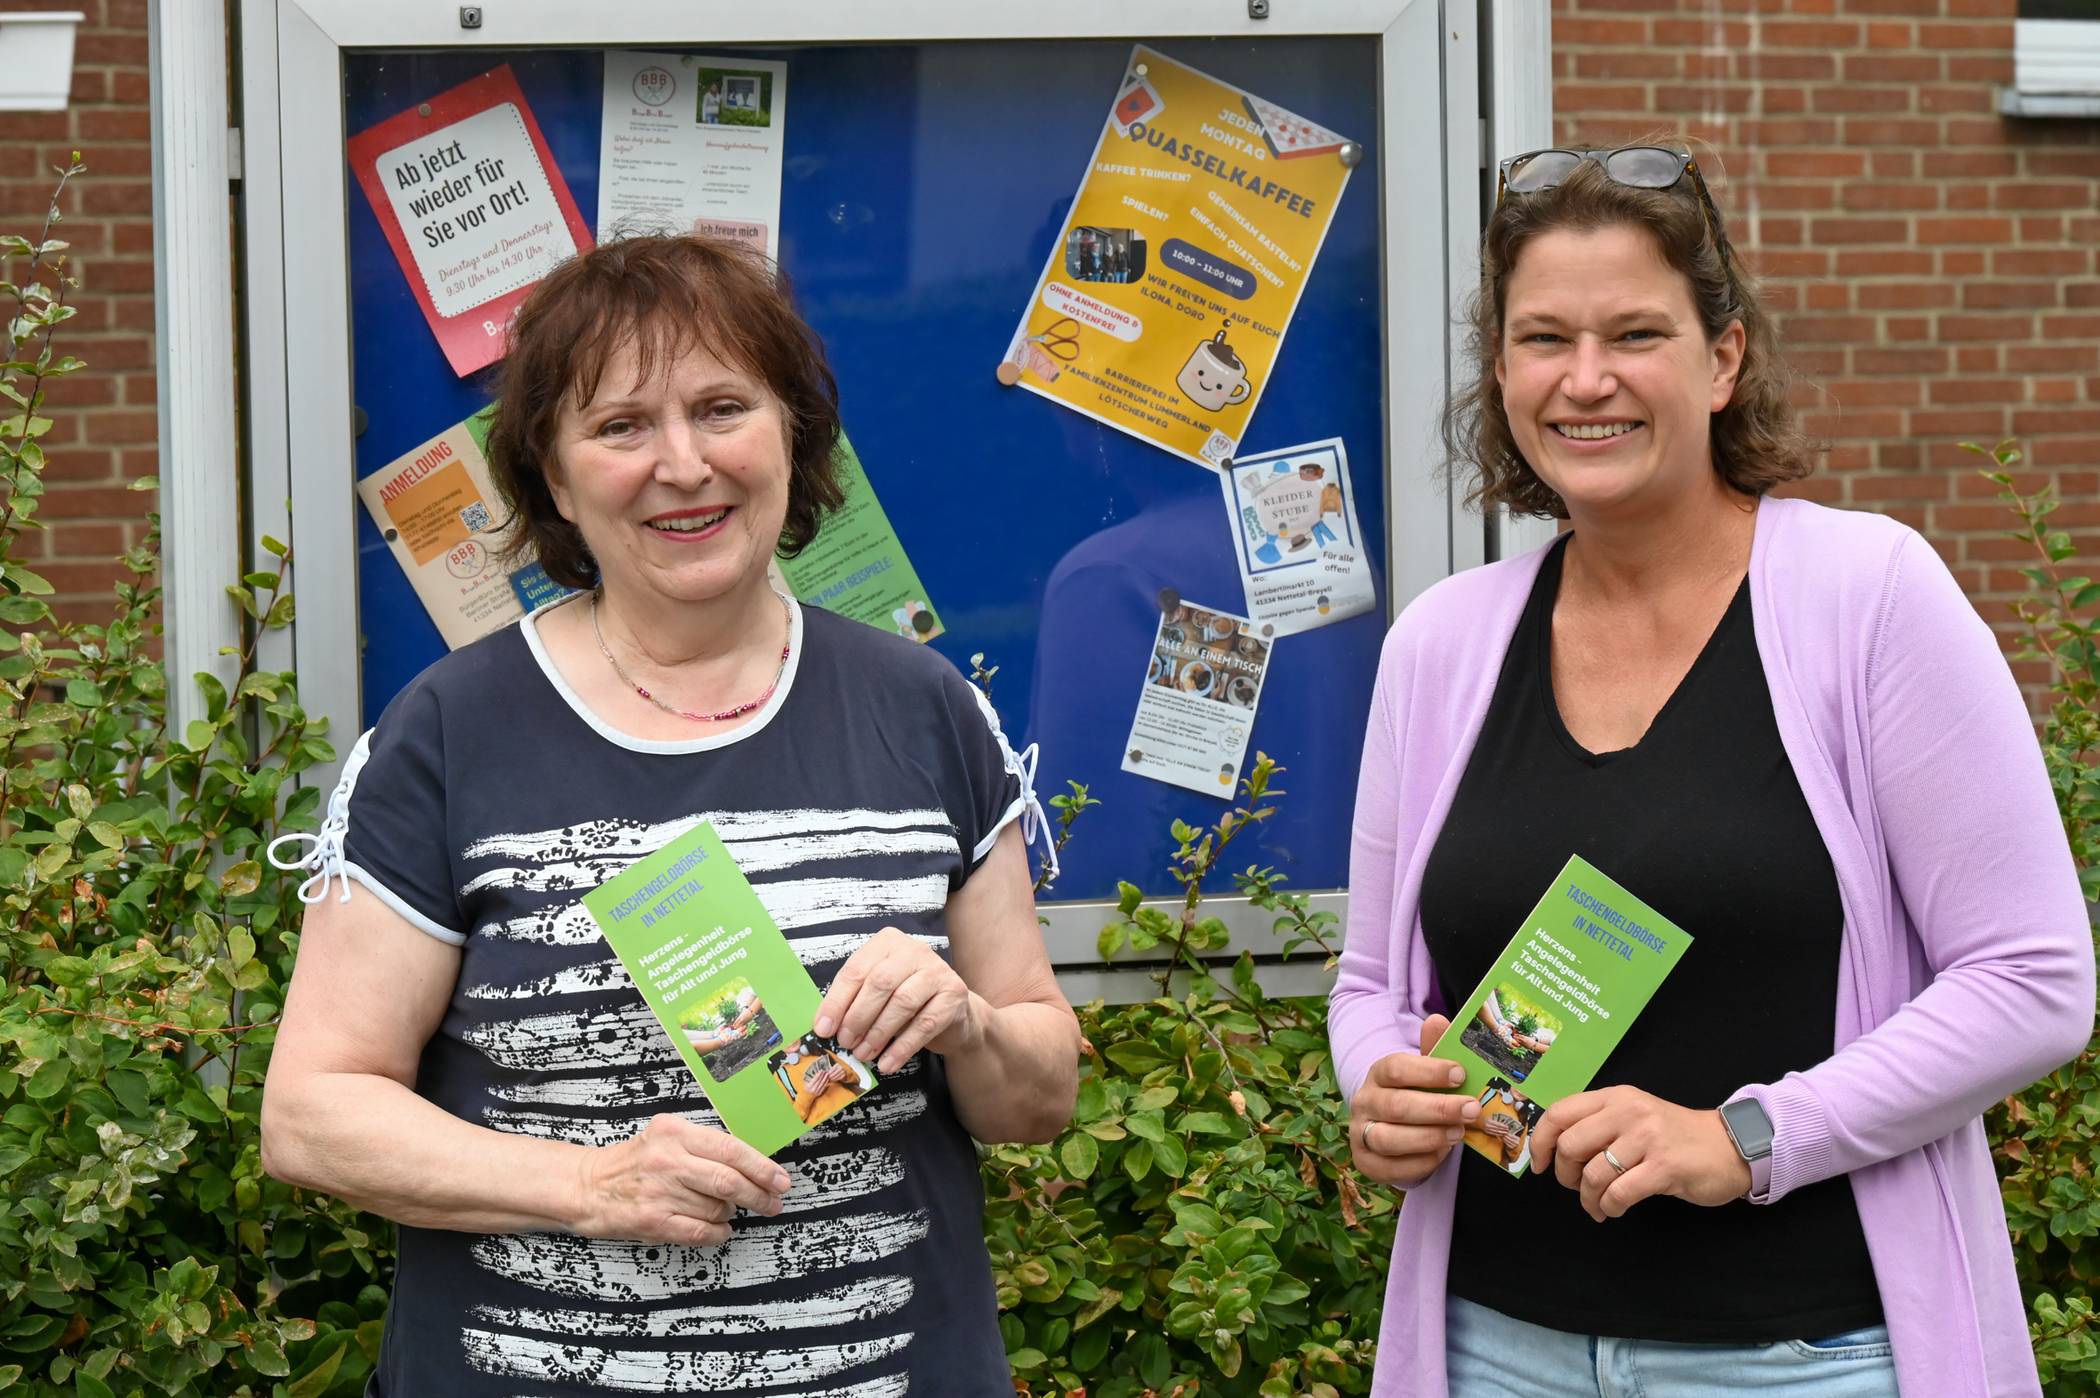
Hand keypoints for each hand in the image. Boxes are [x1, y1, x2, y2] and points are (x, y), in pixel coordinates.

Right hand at [571, 1114, 790, 1244]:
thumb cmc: (635, 1162)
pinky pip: (700, 1231)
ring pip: (717, 1208)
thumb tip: (755, 1165)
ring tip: (727, 1211)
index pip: (731, 1149)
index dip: (762, 1167)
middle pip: (729, 1181)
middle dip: (759, 1195)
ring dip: (731, 1213)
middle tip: (774, 1204)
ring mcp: (659, 1192)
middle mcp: (668, 1160)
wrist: (587, 1186)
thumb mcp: (667, 1137)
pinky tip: (720, 1229)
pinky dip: (718, 1233)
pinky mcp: (652, 1221)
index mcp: (675, 1132)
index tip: (781, 1180)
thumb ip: (705, 1146)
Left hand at [815, 928, 980, 1073]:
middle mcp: (914, 950)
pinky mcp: (953, 994)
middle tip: (846, 1043)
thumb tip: (825, 1026)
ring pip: (902, 1003)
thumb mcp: (878, 993)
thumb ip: (855, 1001)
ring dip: (878, 1034)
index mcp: (887, 942)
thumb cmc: (907, 1001)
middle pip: (879, 983)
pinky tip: (888, 1063)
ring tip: (864, 1054)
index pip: (856, 970)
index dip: (836, 1002)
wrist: (953, 1013)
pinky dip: (902, 1047)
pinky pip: (924, 1024)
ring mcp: (937, 970)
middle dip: (857, 1017)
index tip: (823, 1029)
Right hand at [1347, 1015, 1479, 1188]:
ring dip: (1429, 1138)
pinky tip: (1442, 1154)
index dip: (1428, 1072)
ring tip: (1459, 1134)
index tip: (1460, 1074)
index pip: (1396, 1068)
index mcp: (1378, 1074)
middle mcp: (1364, 1102)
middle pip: (1396, 1106)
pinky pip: (1392, 1168)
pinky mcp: (1366, 1163)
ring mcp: (1361, 1134)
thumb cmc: (1417, 1095)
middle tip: (1471, 1109)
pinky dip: (1421, 1162)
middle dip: (1438, 1109)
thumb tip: (1437, 1020)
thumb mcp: (1426, 1072)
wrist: (1394, 1128)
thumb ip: (1434, 1051)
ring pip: (1389, 1139)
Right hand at [1480, 1113, 1517, 1141]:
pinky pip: (1494, 1134)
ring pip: (1496, 1132)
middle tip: (1508, 1130)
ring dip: (1501, 1132)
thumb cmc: (1486, 1119)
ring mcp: (1487, 1129)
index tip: (1507, 1126)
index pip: (1497, 1124)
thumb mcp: (1490, 1117)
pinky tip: (1501, 1134)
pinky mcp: (1487, 1132)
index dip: (1503, 1126)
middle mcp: (1488, 1125)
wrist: (1479, 1122)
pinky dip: (1498, 1134)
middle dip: (1503, 1129)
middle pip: (1497, 1128)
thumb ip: (1496, 1119)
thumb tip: (1503, 1121)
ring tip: (1506, 1132)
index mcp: (1489, 1121)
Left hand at [1528, 1086, 1753, 1221]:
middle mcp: (1628, 1112)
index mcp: (1616, 1097)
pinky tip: (1614, 1209)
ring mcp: (1647, 1138)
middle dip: (1566, 1175)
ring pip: (1593, 1174)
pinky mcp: (1664, 1167)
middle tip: (1576, 1188)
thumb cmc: (1675, 1137)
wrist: (1729, 1147)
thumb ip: (1600, 1125)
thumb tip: (1556, 1149)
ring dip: (1589, 1199)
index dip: (1540, 1141)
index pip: (1560, 1113)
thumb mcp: (1634, 1117)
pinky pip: (1619, 1193)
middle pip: (1571, 1146)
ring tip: (1598, 1206)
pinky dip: (1610, 1207)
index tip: (1540, 1164)